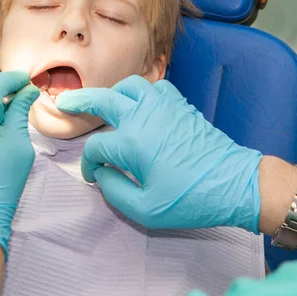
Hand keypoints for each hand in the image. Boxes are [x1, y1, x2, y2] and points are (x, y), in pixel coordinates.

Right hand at [56, 75, 261, 232]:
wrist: (233, 183)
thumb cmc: (189, 199)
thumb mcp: (144, 210)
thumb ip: (113, 191)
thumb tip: (102, 173)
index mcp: (132, 142)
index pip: (96, 148)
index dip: (88, 164)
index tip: (93, 176)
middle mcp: (143, 116)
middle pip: (102, 99)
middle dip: (79, 101)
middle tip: (63, 102)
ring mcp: (163, 106)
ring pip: (129, 85)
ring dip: (112, 92)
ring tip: (104, 102)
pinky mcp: (180, 104)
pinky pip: (155, 87)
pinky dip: (142, 92)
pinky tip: (140, 104)